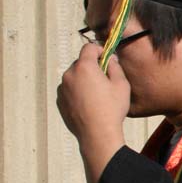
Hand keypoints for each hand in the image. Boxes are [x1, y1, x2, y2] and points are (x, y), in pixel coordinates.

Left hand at [57, 45, 128, 182]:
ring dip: (84, 80)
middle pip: (80, 63)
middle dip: (92, 67)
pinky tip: (90, 104)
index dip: (99, 49)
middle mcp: (69, 75)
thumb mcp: (121, 85)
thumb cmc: (112, 109)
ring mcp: (62, 89)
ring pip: (74, 77)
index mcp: (85, 67)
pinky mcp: (60, 101)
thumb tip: (109, 59)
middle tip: (105, 79)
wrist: (97, 134)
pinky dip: (78, 92)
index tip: (106, 57)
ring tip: (97, 94)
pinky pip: (69, 90)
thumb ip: (115, 67)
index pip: (88, 48)